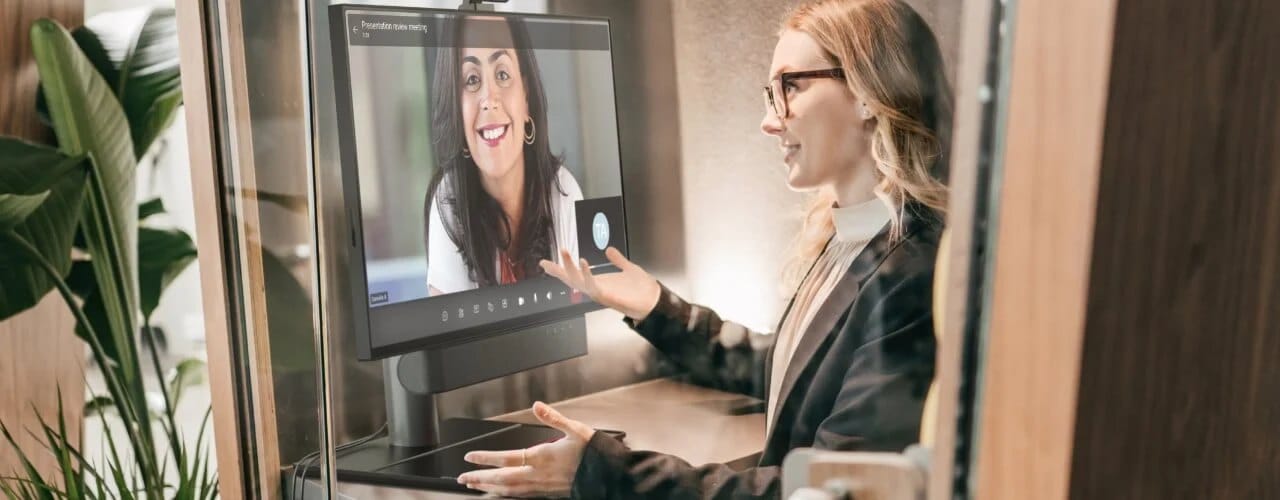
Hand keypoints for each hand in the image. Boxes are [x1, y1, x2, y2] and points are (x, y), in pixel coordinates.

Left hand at [457, 402, 595, 497]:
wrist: (608, 475)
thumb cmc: (593, 453)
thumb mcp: (576, 429)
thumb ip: (553, 418)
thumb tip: (537, 405)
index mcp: (542, 456)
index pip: (506, 458)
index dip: (485, 458)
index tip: (469, 457)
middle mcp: (539, 474)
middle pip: (502, 478)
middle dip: (480, 478)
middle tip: (462, 478)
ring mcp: (542, 486)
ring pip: (509, 490)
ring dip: (489, 488)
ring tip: (474, 486)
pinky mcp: (547, 493)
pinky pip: (521, 495)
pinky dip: (505, 494)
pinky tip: (499, 493)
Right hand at [540, 247, 660, 320]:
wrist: (655, 300)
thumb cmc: (642, 288)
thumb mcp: (628, 268)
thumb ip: (618, 260)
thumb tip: (609, 250)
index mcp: (599, 282)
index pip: (575, 275)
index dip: (560, 269)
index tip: (544, 263)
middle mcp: (596, 288)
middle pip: (570, 280)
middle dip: (558, 271)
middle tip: (546, 262)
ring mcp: (600, 293)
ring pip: (578, 282)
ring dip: (570, 268)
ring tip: (565, 252)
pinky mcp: (607, 296)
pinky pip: (592, 286)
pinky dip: (587, 274)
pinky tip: (583, 262)